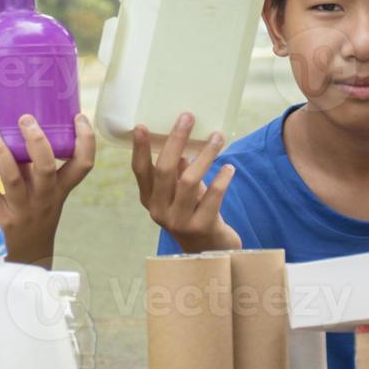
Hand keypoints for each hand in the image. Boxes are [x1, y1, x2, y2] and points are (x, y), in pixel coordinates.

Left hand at [0, 112, 95, 265]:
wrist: (24, 263)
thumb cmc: (35, 218)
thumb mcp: (46, 197)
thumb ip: (36, 168)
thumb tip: (19, 128)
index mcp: (60, 190)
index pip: (83, 165)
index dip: (85, 140)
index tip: (79, 117)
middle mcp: (44, 199)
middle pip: (46, 167)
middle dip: (36, 141)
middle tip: (26, 119)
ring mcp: (22, 210)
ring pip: (13, 178)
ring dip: (0, 152)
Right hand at [131, 112, 241, 253]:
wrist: (210, 252)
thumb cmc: (194, 214)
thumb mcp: (181, 194)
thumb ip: (177, 172)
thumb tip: (181, 140)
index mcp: (149, 200)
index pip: (140, 171)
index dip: (139, 149)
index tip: (141, 126)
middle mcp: (159, 211)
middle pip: (164, 170)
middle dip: (176, 140)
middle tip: (187, 117)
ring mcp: (178, 221)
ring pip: (189, 180)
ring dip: (205, 155)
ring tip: (218, 137)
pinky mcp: (200, 227)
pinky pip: (212, 196)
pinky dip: (221, 178)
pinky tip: (229, 167)